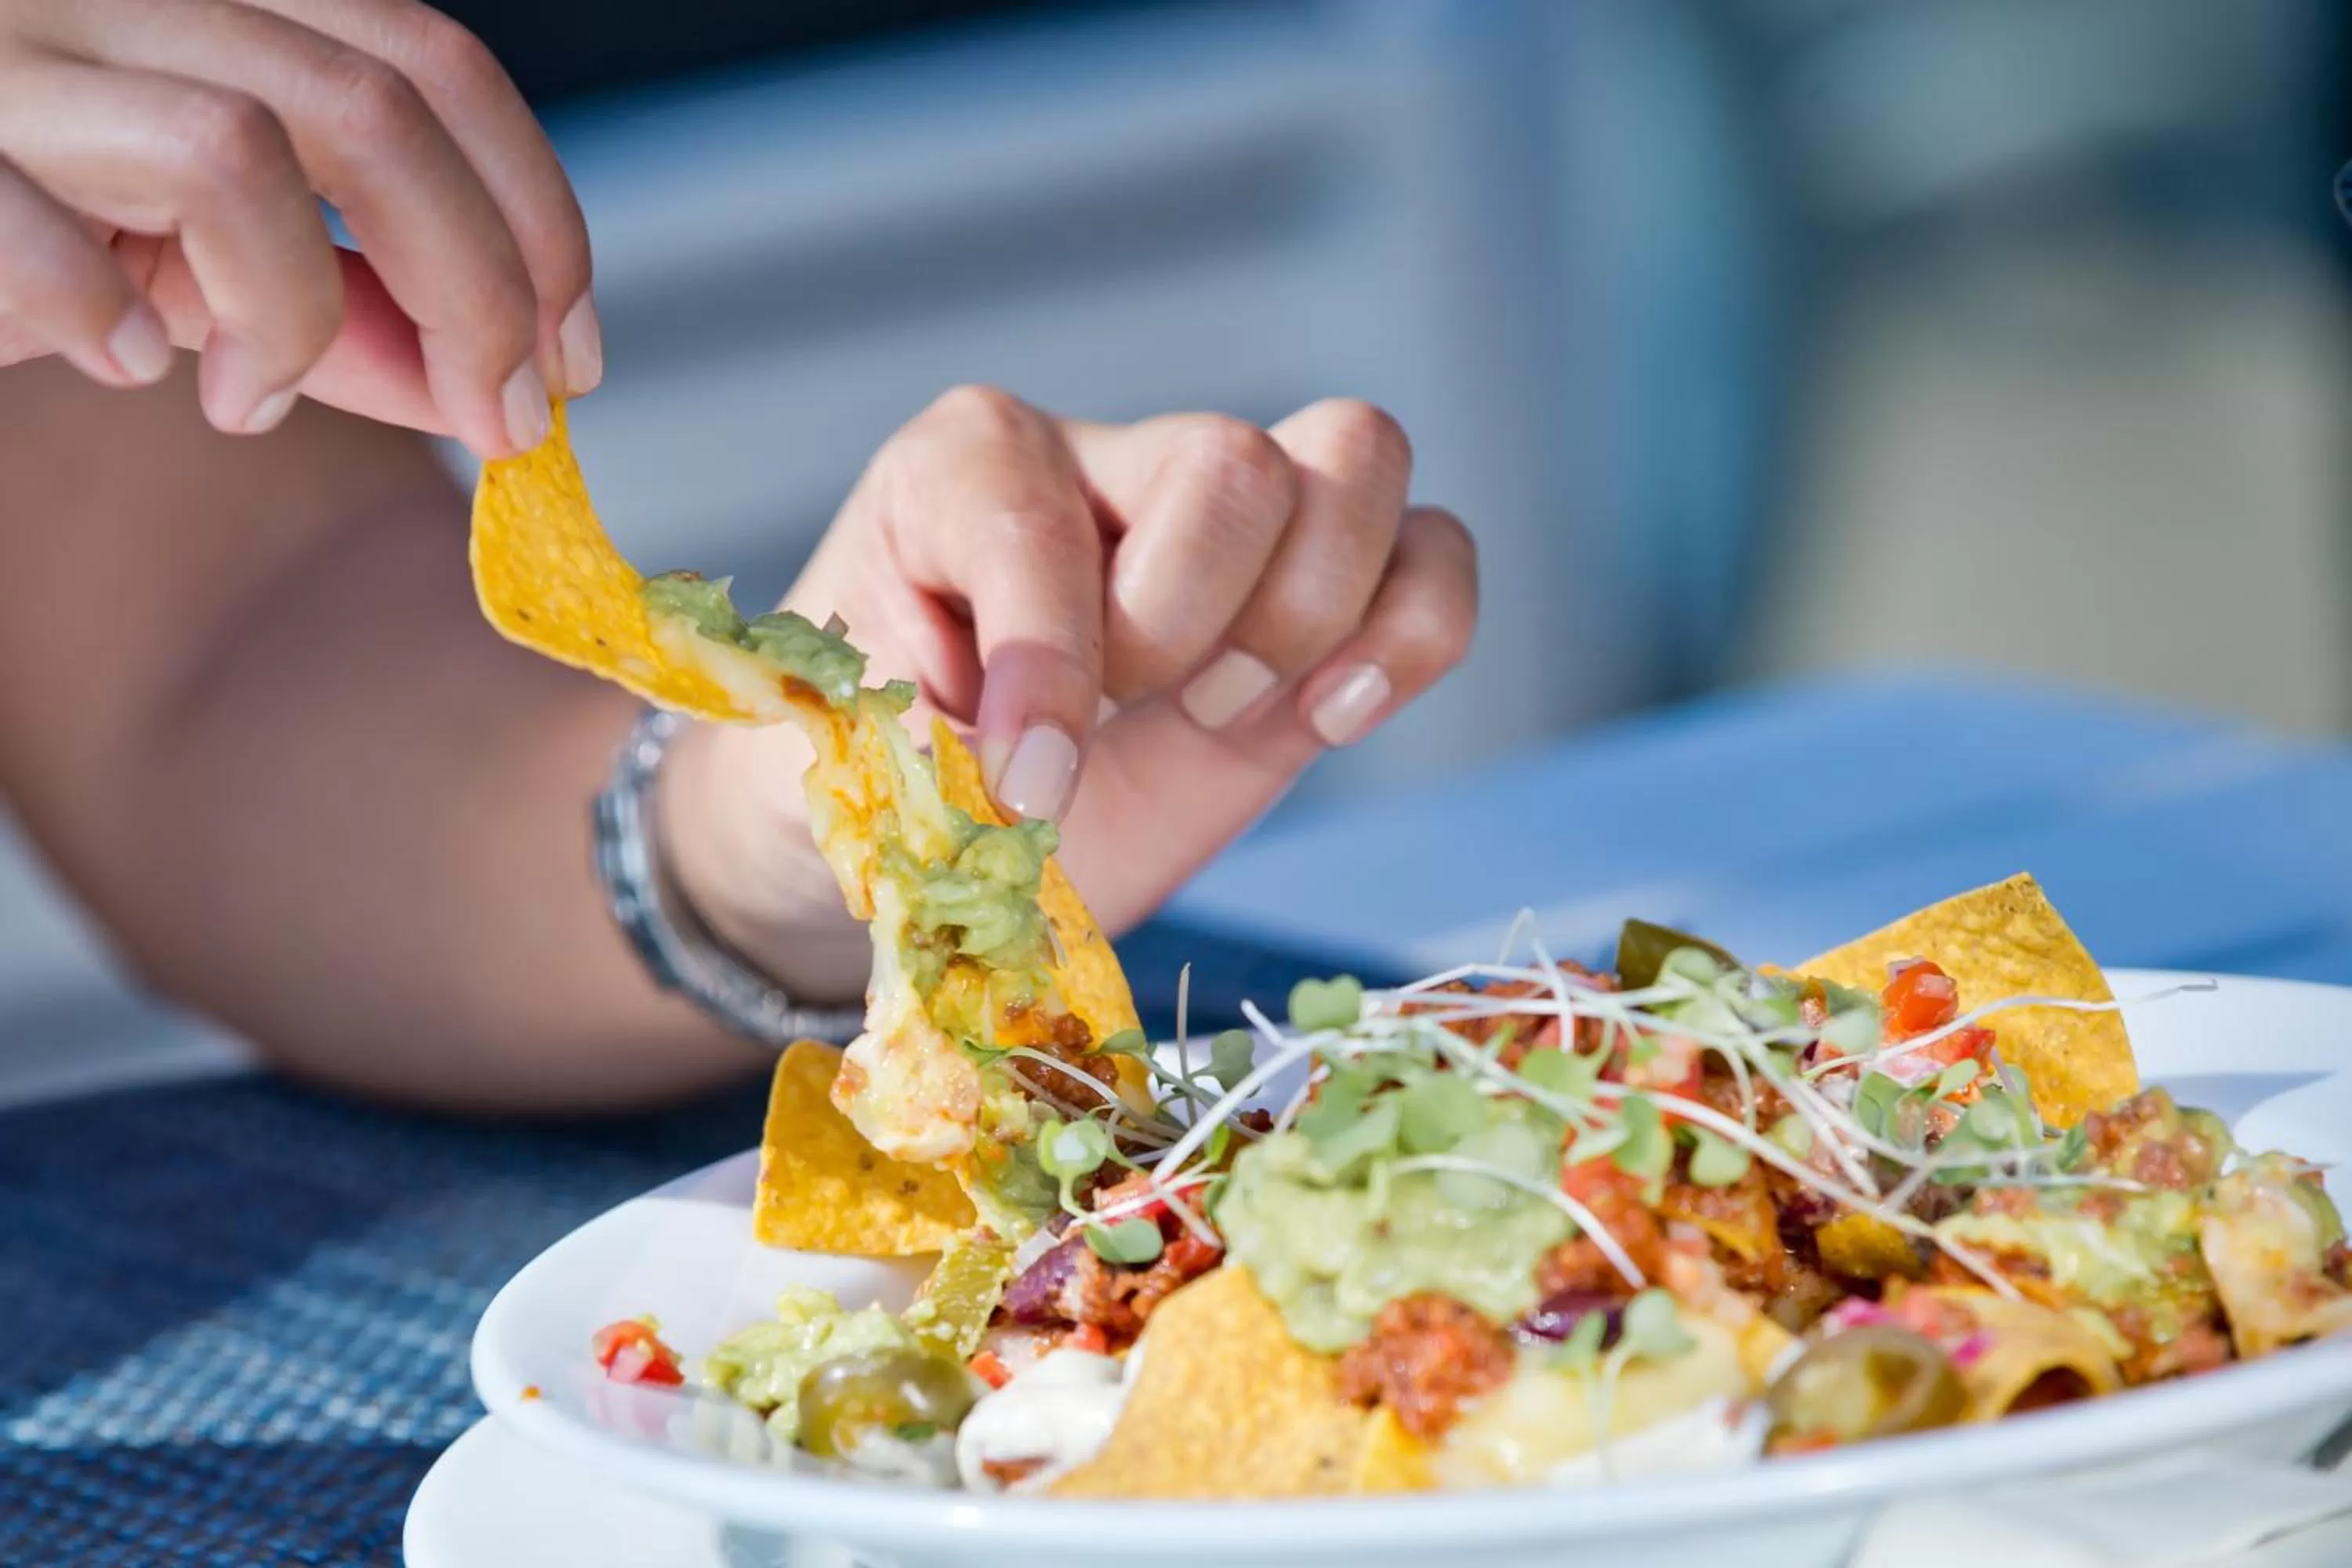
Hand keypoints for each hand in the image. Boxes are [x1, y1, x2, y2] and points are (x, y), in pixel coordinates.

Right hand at [0, 0, 595, 455]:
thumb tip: (495, 391)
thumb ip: (343, 299)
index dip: (536, 215)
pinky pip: (44, 233)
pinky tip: (117, 366)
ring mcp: (7, 42)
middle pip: (374, 107)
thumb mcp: (205, 251)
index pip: (434, 60)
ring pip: (238, 147)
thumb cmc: (24, 218)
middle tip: (493, 418)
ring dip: (292, 313)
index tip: (572, 357)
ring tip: (251, 398)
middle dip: (477, 289)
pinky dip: (108, 324)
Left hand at [661, 385, 1478, 1001]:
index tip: (1027, 789)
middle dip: (1186, 625)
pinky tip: (1322, 719)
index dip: (1045, 657)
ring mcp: (1229, 521)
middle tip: (1129, 716)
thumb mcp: (849, 768)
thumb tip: (1049, 780)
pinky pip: (1436, 554)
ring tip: (1216, 710)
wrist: (927, 839)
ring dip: (1306, 614)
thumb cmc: (868, 783)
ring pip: (1357, 454)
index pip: (1034, 513)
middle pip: (1232, 462)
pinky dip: (1412, 637)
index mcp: (961, 469)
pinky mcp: (1321, 602)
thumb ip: (925, 761)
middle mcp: (1106, 461)